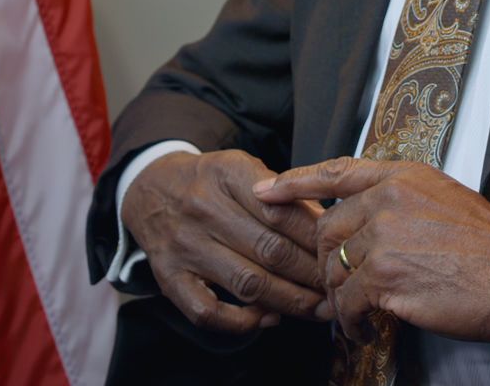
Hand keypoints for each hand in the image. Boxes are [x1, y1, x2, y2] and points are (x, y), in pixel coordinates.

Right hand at [120, 149, 331, 334]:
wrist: (150, 188)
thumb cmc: (209, 181)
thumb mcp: (243, 168)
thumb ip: (283, 194)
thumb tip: (327, 226)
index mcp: (228, 174)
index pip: (283, 212)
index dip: (317, 239)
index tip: (339, 254)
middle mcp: (203, 209)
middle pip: (271, 250)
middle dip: (311, 275)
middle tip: (337, 288)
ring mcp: (184, 247)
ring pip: (247, 283)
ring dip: (289, 301)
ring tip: (318, 309)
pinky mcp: (169, 277)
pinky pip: (207, 311)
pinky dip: (241, 322)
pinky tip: (268, 318)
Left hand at [255, 157, 489, 343]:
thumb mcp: (444, 197)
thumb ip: (402, 202)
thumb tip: (370, 220)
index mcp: (401, 177)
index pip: (335, 172)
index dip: (295, 182)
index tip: (265, 191)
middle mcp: (387, 202)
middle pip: (326, 231)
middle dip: (324, 263)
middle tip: (334, 286)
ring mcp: (385, 240)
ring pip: (335, 271)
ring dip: (340, 299)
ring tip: (355, 314)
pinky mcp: (387, 279)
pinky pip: (349, 303)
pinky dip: (352, 321)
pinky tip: (365, 327)